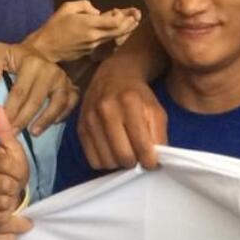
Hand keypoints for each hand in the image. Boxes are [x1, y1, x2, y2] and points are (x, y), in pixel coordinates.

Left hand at [0, 41, 77, 132]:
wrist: (36, 54)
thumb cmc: (14, 58)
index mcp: (32, 63)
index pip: (20, 91)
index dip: (11, 109)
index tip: (3, 123)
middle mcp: (51, 71)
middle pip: (37, 100)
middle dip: (24, 119)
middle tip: (13, 133)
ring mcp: (63, 80)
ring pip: (57, 103)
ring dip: (45, 120)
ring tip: (33, 133)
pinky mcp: (72, 87)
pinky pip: (71, 104)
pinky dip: (63, 115)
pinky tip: (52, 124)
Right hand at [0, 105, 30, 229]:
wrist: (6, 200)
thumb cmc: (11, 175)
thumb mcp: (14, 153)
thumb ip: (4, 132)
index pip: (6, 163)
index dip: (18, 171)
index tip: (15, 173)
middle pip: (5, 185)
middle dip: (14, 188)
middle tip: (11, 188)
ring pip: (2, 201)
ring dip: (9, 203)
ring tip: (6, 199)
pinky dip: (4, 216)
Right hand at [34, 0, 140, 61]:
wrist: (46, 49)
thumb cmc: (54, 26)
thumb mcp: (67, 8)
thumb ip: (84, 6)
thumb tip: (98, 12)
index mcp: (88, 24)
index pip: (114, 22)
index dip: (121, 16)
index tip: (118, 10)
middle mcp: (94, 36)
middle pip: (119, 31)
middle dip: (130, 23)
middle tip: (137, 16)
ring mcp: (94, 45)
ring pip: (114, 38)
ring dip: (125, 30)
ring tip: (134, 22)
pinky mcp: (91, 51)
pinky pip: (106, 42)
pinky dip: (113, 35)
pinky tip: (118, 31)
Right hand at [77, 55, 168, 169]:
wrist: (113, 76)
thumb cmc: (138, 96)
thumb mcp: (156, 110)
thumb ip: (159, 136)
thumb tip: (154, 162)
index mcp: (130, 103)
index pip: (142, 145)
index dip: (150, 160)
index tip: (152, 162)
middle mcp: (107, 110)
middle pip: (123, 157)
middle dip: (135, 162)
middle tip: (138, 157)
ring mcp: (90, 119)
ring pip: (108, 161)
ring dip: (119, 163)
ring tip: (125, 152)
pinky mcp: (80, 128)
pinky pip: (93, 160)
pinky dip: (105, 162)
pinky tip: (112, 152)